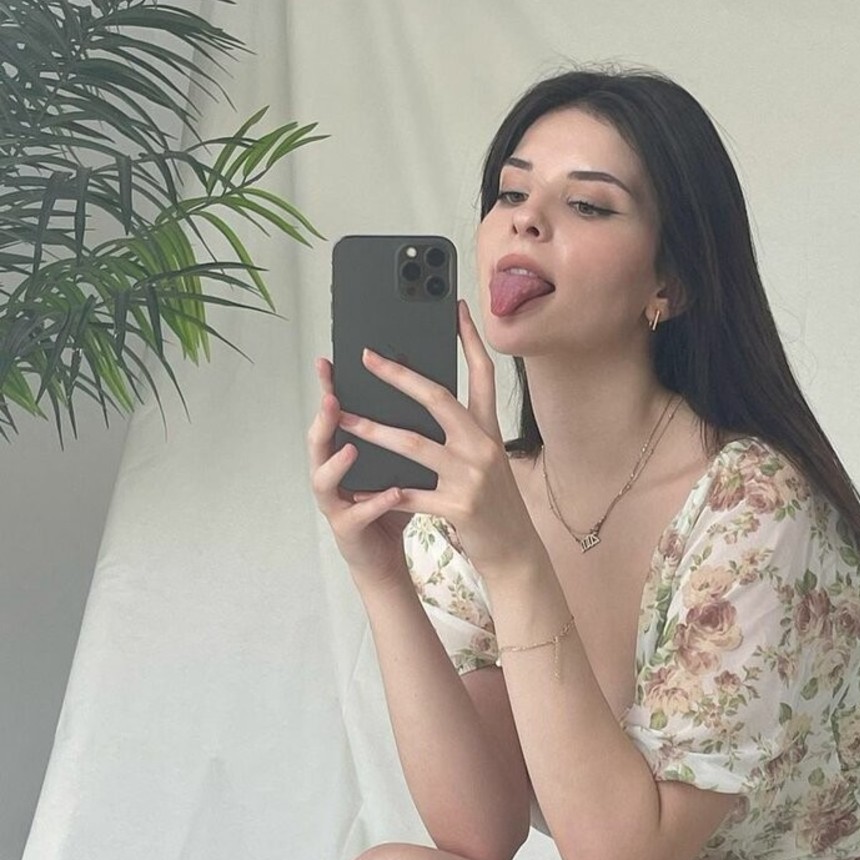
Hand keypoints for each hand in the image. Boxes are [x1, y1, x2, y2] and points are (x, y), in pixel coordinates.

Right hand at [307, 355, 414, 588]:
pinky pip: (359, 514)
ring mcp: (335, 503)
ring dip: (336, 463)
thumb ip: (403, 432)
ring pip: (323, 479)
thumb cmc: (392, 504)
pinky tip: (393, 493)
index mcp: (342, 452)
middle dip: (323, 420)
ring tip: (351, 448)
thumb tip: (426, 386)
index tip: (329, 362)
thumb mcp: (398, 462)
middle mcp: (330, 474)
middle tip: (333, 400)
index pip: (334, 415)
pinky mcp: (348, 530)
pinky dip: (376, 502)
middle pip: (317, 441)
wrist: (385, 556)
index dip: (328, 390)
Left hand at [333, 299, 537, 575]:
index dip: (470, 340)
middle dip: (399, 376)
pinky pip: (409, 494)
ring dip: (373, 430)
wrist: (515, 550)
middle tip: (368, 358)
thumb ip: (465, 431)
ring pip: (413, 444)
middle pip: (438, 398)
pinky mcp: (458, 508)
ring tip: (344, 417)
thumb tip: (428, 400)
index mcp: (489, 430)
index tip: (456, 308)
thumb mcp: (487, 459)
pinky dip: (381, 490)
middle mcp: (483, 447)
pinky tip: (356, 483)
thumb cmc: (493, 502)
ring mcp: (471, 477)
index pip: (483, 374)